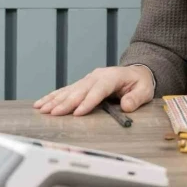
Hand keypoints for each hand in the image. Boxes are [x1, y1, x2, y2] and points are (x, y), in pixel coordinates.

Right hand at [33, 65, 153, 115]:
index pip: (99, 89)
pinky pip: (66, 90)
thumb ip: (136, 98)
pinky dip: (53, 96)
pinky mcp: (83, 83)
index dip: (88, 101)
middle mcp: (97, 76)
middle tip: (54, 113)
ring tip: (42, 109)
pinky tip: (41, 103)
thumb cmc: (140, 83)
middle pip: (80, 90)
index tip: (78, 112)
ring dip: (55, 100)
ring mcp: (88, 79)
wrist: (135, 73)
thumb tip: (127, 105)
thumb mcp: (145, 90)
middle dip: (66, 102)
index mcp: (112, 76)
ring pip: (70, 90)